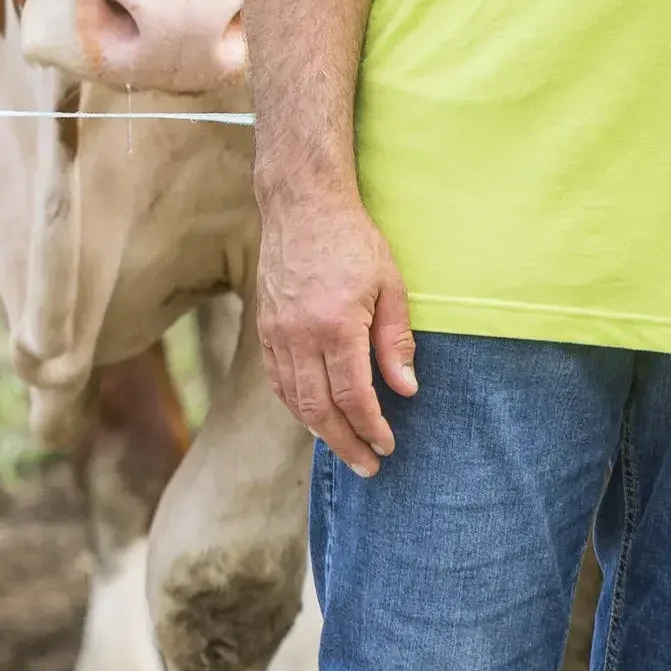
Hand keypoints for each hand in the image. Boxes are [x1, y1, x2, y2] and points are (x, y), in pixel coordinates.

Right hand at [259, 170, 419, 471]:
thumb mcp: (391, 285)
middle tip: (368, 465)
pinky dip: (295, 405)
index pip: (354, 396)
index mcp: (336, 327)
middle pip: (320, 409)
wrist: (302, 206)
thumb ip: (396, 342)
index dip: (371, 427)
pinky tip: (313, 416)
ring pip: (294, 400)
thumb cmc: (354, 241)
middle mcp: (300, 336)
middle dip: (345, 443)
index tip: (387, 446)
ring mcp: (277, 334)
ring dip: (319, 430)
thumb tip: (406, 390)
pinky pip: (278, 380)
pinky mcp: (264, 328)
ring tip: (344, 447)